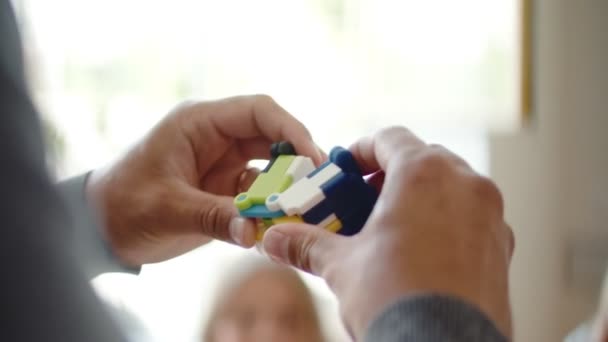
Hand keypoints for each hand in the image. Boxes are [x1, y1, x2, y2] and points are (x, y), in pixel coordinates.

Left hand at [87, 95, 322, 266]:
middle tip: (319, 188)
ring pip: (271, 167)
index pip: (258, 111)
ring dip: (288, 187)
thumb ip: (213, 216)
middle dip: (297, 161)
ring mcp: (223, 165)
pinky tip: (282, 225)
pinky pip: (260, 194)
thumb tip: (256, 233)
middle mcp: (217, 139)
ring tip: (306, 209)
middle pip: (273, 138)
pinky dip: (273, 208)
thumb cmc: (123, 204)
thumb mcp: (167, 208)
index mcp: (200, 123)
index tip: (312, 157)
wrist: (99, 228)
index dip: (291, 128)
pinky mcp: (225, 190)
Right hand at [262, 126, 513, 338]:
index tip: (345, 170)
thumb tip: (275, 240)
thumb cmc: (394, 299)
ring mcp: (490, 214)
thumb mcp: (342, 266)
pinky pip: (470, 216)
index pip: (389, 138)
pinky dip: (446, 221)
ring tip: (391, 227)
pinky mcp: (501, 245)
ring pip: (450, 186)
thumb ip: (307, 244)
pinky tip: (423, 251)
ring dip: (420, 196)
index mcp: (423, 173)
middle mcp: (465, 183)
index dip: (361, 151)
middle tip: (363, 200)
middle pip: (422, 159)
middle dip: (389, 175)